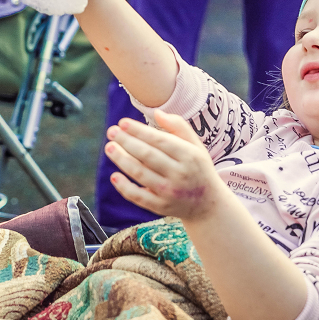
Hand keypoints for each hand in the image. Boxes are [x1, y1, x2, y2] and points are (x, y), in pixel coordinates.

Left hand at [104, 110, 226, 220]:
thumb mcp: (196, 146)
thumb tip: (157, 112)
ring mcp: (170, 192)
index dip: (139, 131)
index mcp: (189, 156)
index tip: (122, 122)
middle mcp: (180, 174)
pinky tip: (114, 175)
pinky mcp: (161, 207)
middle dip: (126, 142)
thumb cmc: (198, 168)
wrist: (209, 204)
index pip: (160, 140)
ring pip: (140, 174)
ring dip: (122, 160)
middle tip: (111, 131)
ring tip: (109, 147)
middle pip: (147, 155)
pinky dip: (125, 187)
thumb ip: (178, 126)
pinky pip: (139, 197)